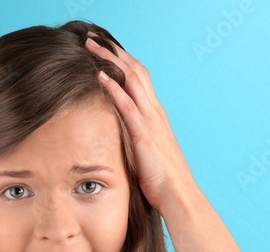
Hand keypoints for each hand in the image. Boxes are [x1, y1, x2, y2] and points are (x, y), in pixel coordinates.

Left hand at [86, 35, 195, 214]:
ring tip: (89, 45)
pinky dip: (113, 86)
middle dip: (113, 51)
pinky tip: (98, 74)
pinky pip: (127, 104)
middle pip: (135, 70)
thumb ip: (135, 140)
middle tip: (92, 37)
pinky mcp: (144, 133)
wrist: (179, 196)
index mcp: (156, 116)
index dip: (121, 60)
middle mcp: (155, 112)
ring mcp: (151, 121)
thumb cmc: (164, 182)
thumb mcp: (147, 154)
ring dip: (109, 59)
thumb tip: (118, 139)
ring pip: (131, 79)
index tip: (103, 48)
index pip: (139, 78)